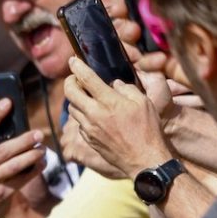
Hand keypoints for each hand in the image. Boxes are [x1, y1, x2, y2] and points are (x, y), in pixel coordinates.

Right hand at [0, 100, 43, 217]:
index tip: (8, 102)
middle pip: (4, 149)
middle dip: (24, 140)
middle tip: (39, 134)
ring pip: (15, 164)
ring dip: (32, 155)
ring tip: (42, 149)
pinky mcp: (1, 193)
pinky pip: (23, 178)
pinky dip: (35, 170)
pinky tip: (42, 163)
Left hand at [63, 56, 169, 181]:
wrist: (142, 157)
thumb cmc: (147, 128)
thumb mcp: (143, 102)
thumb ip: (126, 89)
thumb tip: (113, 84)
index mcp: (109, 101)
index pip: (86, 79)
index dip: (77, 67)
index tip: (72, 60)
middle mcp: (94, 114)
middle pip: (70, 93)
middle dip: (69, 82)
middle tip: (74, 78)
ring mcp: (88, 128)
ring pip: (72, 108)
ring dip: (75, 99)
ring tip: (84, 95)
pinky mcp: (88, 139)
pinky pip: (79, 122)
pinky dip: (81, 114)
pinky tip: (92, 113)